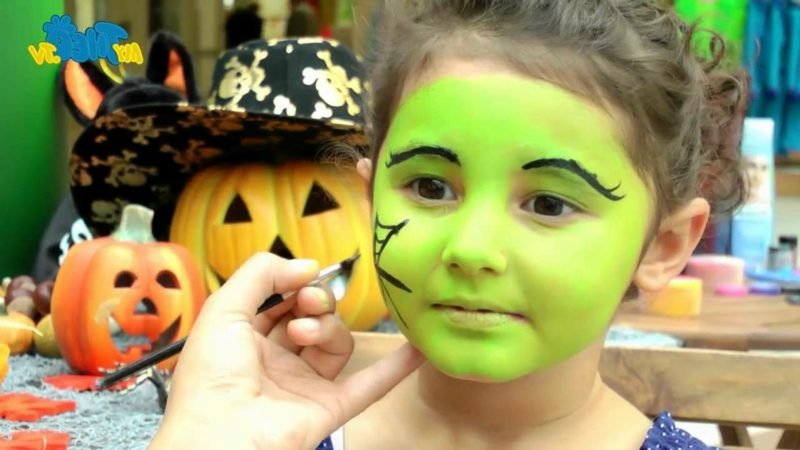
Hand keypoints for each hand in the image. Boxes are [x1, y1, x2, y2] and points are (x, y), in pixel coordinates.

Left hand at [150, 252, 423, 449]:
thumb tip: (309, 265)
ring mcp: (304, 385)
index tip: (299, 274)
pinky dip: (393, 368)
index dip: (292, 283)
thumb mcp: (223, 309)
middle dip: (313, 302)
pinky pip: (368, 385)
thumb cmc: (210, 375)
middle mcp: (276, 360)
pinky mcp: (329, 407)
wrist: (220, 436)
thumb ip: (262, 274)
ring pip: (336, 344)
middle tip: (305, 303)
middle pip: (312, 318)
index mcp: (245, 338)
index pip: (280, 300)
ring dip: (329, 329)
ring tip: (305, 333)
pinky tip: (417, 348)